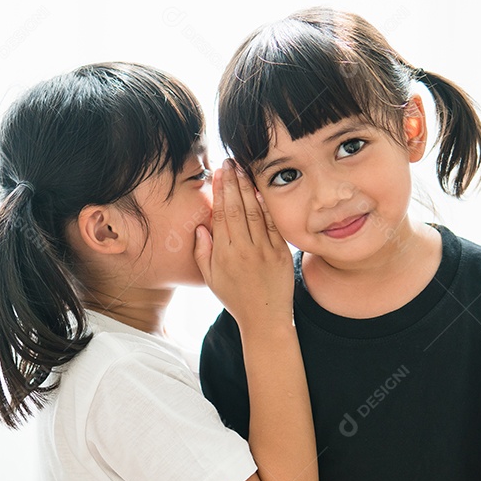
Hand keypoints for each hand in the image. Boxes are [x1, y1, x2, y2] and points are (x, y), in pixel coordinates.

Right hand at [193, 160, 293, 330]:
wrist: (265, 317)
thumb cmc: (235, 298)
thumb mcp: (211, 279)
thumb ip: (202, 252)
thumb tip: (200, 227)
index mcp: (224, 255)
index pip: (220, 215)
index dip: (219, 192)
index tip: (218, 174)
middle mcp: (243, 250)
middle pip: (236, 208)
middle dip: (232, 183)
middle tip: (229, 163)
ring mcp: (263, 250)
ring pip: (253, 212)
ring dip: (247, 188)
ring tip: (242, 169)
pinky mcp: (280, 253)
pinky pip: (271, 224)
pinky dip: (265, 206)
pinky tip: (260, 190)